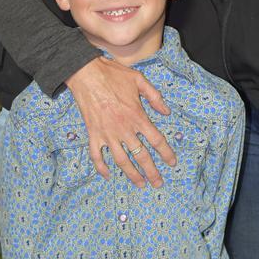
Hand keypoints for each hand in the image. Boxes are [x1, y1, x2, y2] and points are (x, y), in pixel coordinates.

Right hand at [66, 57, 175, 187]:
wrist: (86, 74)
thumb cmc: (113, 75)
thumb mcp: (139, 80)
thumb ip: (155, 97)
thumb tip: (166, 112)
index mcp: (137, 116)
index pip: (156, 140)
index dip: (166, 153)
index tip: (172, 163)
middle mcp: (124, 129)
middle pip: (141, 156)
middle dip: (151, 172)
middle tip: (158, 183)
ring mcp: (107, 134)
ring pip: (122, 160)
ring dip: (132, 175)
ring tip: (140, 184)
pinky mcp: (93, 134)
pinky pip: (97, 156)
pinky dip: (101, 167)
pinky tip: (108, 175)